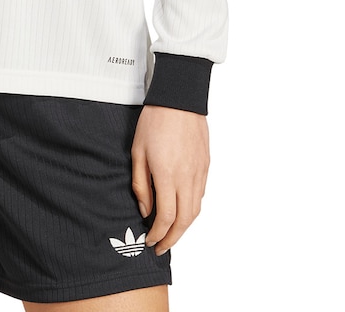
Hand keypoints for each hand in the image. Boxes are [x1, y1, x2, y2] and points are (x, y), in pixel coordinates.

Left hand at [131, 104, 209, 254]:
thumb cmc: (155, 120)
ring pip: (196, 210)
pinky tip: (182, 209)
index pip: (166, 217)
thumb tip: (146, 209)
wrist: (179, 97)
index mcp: (167, 175)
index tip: (150, 241)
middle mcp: (187, 177)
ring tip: (171, 233)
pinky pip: (201, 194)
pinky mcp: (206, 165)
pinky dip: (192, 208)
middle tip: (161, 247)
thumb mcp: (137, 151)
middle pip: (184, 220)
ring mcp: (199, 172)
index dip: (158, 234)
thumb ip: (141, 184)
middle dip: (172, 238)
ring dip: (184, 227)